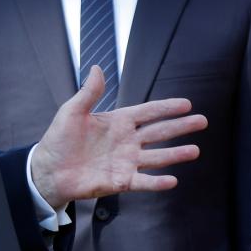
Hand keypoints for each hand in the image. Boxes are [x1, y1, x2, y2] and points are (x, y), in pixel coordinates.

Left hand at [30, 65, 206, 208]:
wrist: (48, 170)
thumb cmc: (58, 140)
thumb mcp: (72, 112)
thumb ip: (89, 93)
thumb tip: (96, 68)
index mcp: (117, 123)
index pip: (147, 112)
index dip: (166, 108)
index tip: (186, 103)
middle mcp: (126, 142)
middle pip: (159, 133)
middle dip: (180, 127)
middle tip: (202, 121)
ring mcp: (125, 162)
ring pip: (157, 157)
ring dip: (175, 154)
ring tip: (194, 150)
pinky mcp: (120, 181)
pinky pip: (143, 181)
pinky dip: (157, 182)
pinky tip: (172, 180)